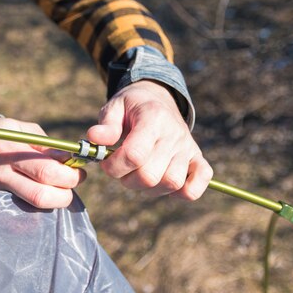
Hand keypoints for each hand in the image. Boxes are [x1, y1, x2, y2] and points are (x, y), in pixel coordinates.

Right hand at [0, 118, 86, 208]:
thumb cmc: (0, 136)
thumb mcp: (19, 129)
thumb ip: (43, 144)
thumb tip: (69, 159)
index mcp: (7, 148)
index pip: (46, 170)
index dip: (69, 174)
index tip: (78, 171)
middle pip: (41, 195)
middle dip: (66, 193)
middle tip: (71, 184)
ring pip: (32, 207)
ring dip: (54, 202)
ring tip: (59, 191)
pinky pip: (19, 212)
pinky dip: (36, 209)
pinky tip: (40, 197)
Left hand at [87, 80, 212, 199]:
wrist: (158, 98)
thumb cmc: (132, 107)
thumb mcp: (114, 107)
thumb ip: (106, 124)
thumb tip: (94, 138)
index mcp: (153, 118)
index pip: (134, 155)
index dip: (114, 166)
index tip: (105, 163)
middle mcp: (174, 134)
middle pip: (150, 175)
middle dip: (127, 179)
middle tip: (121, 169)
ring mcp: (188, 148)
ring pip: (171, 183)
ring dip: (149, 188)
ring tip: (139, 175)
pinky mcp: (197, 160)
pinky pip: (196, 187)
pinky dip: (182, 193)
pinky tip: (163, 183)